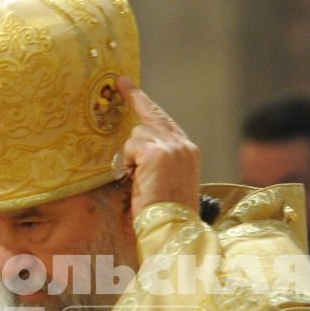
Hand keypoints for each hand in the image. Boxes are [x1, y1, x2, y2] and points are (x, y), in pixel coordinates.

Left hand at [117, 77, 200, 213]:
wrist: (173, 229)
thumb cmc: (165, 214)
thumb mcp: (165, 182)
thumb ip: (157, 160)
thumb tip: (135, 149)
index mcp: (189, 152)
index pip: (166, 122)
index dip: (149, 106)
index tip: (132, 88)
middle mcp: (184, 145)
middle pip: (153, 115)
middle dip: (135, 98)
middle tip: (120, 81)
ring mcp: (172, 146)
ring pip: (136, 135)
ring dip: (130, 157)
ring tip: (139, 181)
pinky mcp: (158, 152)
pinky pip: (130, 147)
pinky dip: (128, 163)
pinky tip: (137, 179)